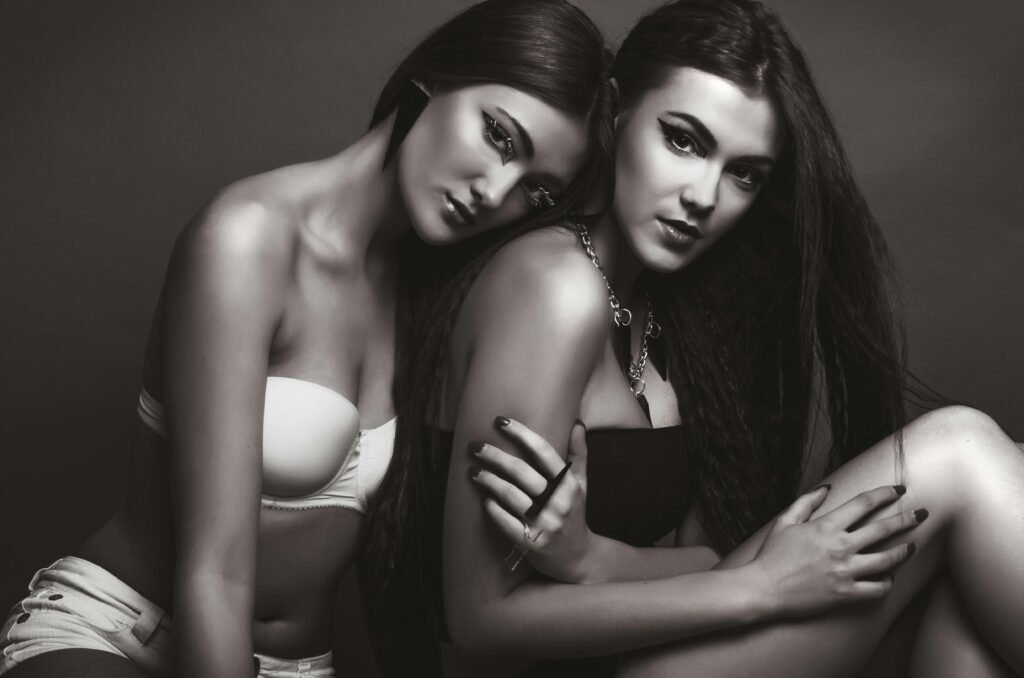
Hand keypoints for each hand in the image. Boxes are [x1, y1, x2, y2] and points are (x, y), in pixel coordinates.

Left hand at [469, 417, 594, 582]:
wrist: (579, 559)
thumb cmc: (575, 514)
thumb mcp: (581, 484)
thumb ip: (578, 454)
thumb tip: (577, 423)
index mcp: (569, 484)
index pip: (544, 452)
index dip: (521, 434)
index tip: (500, 421)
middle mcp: (558, 502)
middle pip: (521, 472)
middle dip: (494, 456)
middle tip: (474, 446)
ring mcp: (545, 524)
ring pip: (510, 495)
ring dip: (488, 480)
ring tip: (473, 471)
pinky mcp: (531, 543)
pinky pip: (506, 522)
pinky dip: (492, 509)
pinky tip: (483, 499)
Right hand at [746, 484, 924, 618]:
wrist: (764, 589)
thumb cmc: (772, 555)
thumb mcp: (785, 521)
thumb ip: (806, 502)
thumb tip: (826, 488)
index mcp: (826, 526)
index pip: (863, 503)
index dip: (884, 494)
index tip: (898, 490)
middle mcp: (840, 546)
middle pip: (883, 529)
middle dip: (906, 519)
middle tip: (922, 514)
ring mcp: (845, 571)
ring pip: (887, 559)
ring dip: (903, 551)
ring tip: (911, 547)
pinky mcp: (846, 593)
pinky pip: (877, 589)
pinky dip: (887, 582)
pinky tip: (889, 577)